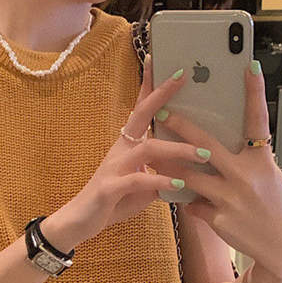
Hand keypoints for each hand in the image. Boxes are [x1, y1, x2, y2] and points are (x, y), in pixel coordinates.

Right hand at [62, 53, 204, 247]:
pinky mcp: (110, 188)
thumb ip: (159, 173)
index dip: (150, 85)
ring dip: (177, 149)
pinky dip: (160, 181)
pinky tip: (177, 185)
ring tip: (202, 154)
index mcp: (127, 145)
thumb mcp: (141, 185)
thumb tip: (184, 170)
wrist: (80, 221)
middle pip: (141, 113)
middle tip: (183, 76)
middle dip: (162, 93)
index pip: (140, 108)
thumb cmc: (111, 201)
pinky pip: (138, 180)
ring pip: (148, 148)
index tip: (163, 61)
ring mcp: (114, 167)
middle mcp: (120, 150)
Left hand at [160, 62, 281, 278]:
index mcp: (261, 161)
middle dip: (183, 128)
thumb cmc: (273, 206)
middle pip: (207, 147)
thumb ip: (244, 161)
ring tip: (154, 158)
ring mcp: (231, 199)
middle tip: (164, 112)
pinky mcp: (219, 219)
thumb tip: (214, 148)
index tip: (249, 66)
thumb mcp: (267, 178)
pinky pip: (193, 206)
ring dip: (170, 168)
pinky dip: (188, 202)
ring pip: (190, 178)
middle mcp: (246, 177)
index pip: (257, 121)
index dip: (255, 93)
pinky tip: (185, 202)